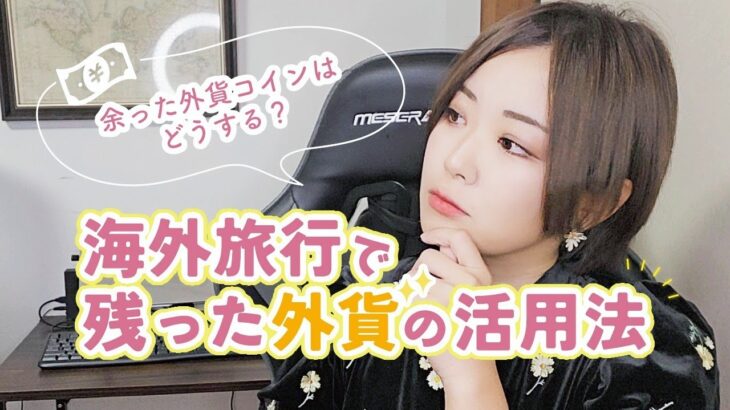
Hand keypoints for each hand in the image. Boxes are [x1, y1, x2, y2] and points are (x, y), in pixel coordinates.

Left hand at [409, 228, 506, 407]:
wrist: (471, 371)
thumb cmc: (469, 336)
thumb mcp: (478, 296)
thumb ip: (460, 269)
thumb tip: (438, 245)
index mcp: (481, 276)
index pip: (460, 238)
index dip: (438, 233)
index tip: (425, 237)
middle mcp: (468, 282)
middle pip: (428, 256)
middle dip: (420, 272)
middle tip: (428, 297)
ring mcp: (448, 294)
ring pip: (413, 277)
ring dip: (411, 292)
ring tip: (426, 313)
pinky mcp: (428, 308)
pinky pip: (404, 297)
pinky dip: (404, 309)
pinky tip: (420, 324)